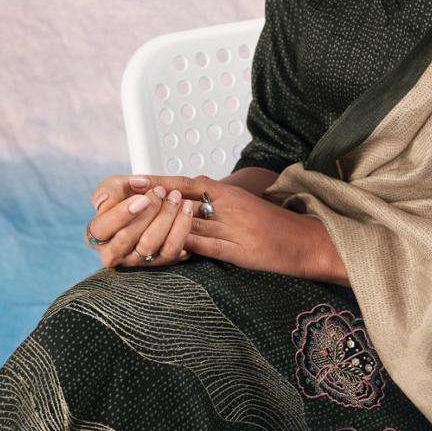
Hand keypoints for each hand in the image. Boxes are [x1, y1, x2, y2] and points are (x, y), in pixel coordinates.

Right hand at [85, 177, 195, 268]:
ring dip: (168, 219)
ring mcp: (136, 260)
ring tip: (178, 199)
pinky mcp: (158, 263)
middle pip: (128, 238)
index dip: (121, 214)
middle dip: (149, 212)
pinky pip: (172, 252)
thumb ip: (111, 189)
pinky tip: (186, 212)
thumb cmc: (128, 197)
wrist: (151, 207)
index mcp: (96, 235)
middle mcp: (113, 253)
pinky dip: (182, 230)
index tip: (142, 199)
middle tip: (162, 192)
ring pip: (151, 246)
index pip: (101, 229)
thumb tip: (110, 198)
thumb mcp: (115, 187)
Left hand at [93, 172, 316, 276]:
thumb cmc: (274, 227)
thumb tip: (187, 205)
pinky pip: (205, 246)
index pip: (187, 183)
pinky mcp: (238, 250)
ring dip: (162, 222)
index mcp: (230, 193)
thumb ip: (217, 205)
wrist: (307, 242)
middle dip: (153, 200)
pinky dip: (183, 245)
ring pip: (189, 222)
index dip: (160, 182)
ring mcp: (233, 228)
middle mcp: (229, 205)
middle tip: (124, 199)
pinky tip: (163, 248)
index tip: (134, 180)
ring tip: (134, 223)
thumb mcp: (244, 209)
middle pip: (182, 199)